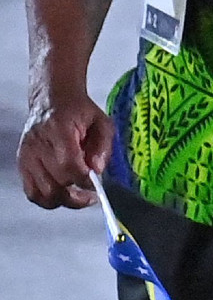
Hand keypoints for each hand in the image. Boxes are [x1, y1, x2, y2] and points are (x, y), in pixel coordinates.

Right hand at [18, 94, 114, 208]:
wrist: (52, 100)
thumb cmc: (79, 111)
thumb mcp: (102, 122)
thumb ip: (103, 146)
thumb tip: (97, 170)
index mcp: (57, 129)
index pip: (68, 164)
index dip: (85, 180)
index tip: (98, 185)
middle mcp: (37, 143)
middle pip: (56, 181)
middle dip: (77, 190)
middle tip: (92, 192)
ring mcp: (27, 155)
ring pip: (43, 192)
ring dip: (64, 200)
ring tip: (81, 197)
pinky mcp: (22, 164)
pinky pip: (32, 192)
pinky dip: (49, 199)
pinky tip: (64, 194)